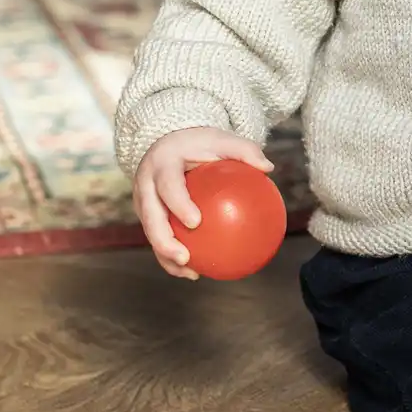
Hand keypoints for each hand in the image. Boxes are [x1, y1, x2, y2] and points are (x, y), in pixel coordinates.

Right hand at [133, 127, 273, 279]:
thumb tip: (268, 168)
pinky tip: (195, 270)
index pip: (168, 185)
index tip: (195, 222)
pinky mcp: (146, 213)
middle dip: (163, 241)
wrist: (169, 140)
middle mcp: (146, 183)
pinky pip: (158, 237)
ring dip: (165, 256)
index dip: (178, 204)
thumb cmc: (200, 142)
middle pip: (151, 217)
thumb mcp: (222, 139)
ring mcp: (143, 200)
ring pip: (150, 233)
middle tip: (184, 258)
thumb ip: (244, 150)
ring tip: (190, 273)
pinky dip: (172, 256)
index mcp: (162, 163)